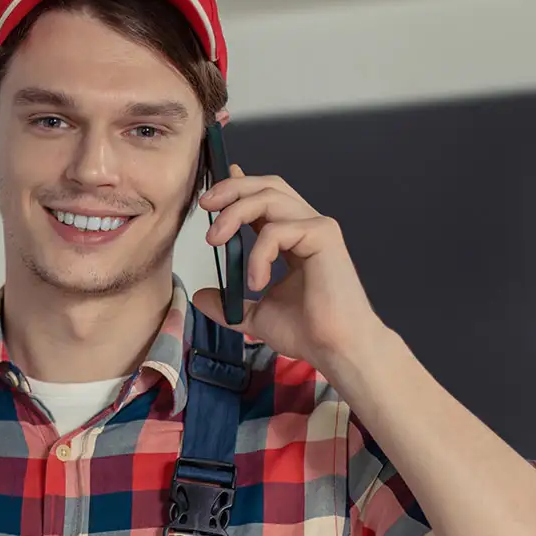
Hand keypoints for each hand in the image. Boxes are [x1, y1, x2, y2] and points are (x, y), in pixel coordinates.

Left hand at [193, 165, 383, 368]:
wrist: (335, 349)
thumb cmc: (308, 332)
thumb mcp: (255, 316)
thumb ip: (229, 304)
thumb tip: (200, 297)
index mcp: (291, 239)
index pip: (265, 199)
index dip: (240, 187)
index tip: (214, 192)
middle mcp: (306, 227)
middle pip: (268, 186)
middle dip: (233, 188)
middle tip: (206, 204)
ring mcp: (316, 229)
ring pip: (270, 198)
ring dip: (235, 213)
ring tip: (215, 239)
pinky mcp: (323, 236)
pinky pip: (277, 230)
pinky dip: (258, 254)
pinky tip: (257, 282)